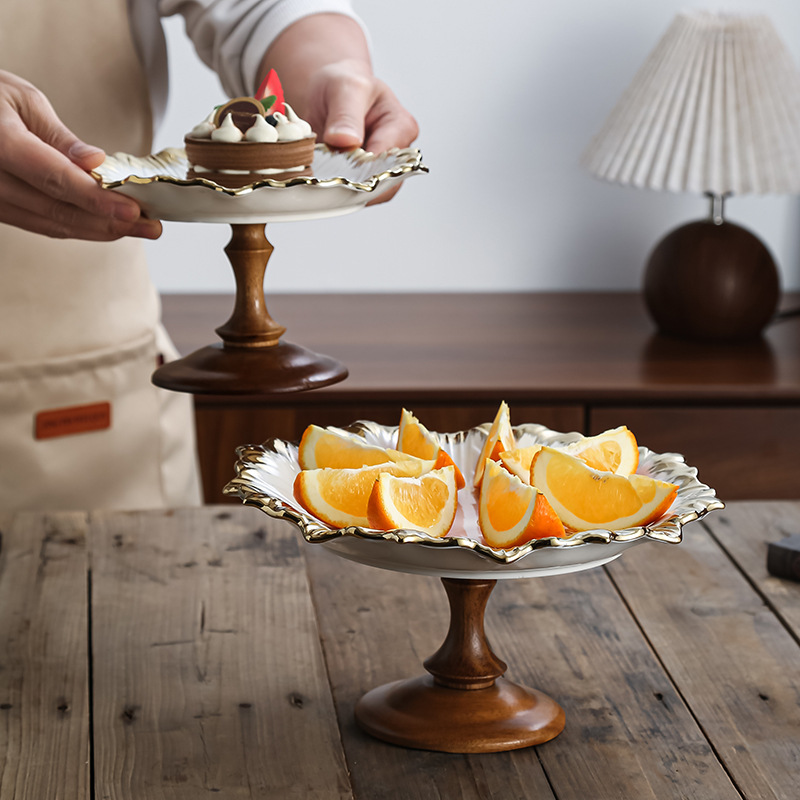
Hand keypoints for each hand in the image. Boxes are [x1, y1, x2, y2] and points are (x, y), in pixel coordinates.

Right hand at [0, 71, 159, 240]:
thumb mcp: (24, 101)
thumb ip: (60, 138)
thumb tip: (95, 163)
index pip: (54, 178)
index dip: (96, 199)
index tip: (132, 210)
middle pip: (58, 209)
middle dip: (110, 221)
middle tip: (151, 225)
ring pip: (53, 224)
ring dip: (101, 230)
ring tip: (140, 228)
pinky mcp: (2, 209)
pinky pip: (43, 225)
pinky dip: (80, 227)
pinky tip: (110, 226)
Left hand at [259, 15, 418, 205]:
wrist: (331, 92)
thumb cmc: (343, 84)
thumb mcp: (344, 87)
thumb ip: (346, 114)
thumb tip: (346, 140)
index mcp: (401, 127)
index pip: (388, 161)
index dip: (362, 169)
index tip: (334, 166)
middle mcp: (398, 154)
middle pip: (382, 185)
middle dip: (352, 184)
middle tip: (323, 176)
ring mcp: (381, 171)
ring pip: (367, 195)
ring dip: (343, 191)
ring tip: (320, 177)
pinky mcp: (363, 181)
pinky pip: (353, 196)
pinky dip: (336, 192)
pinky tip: (321, 181)